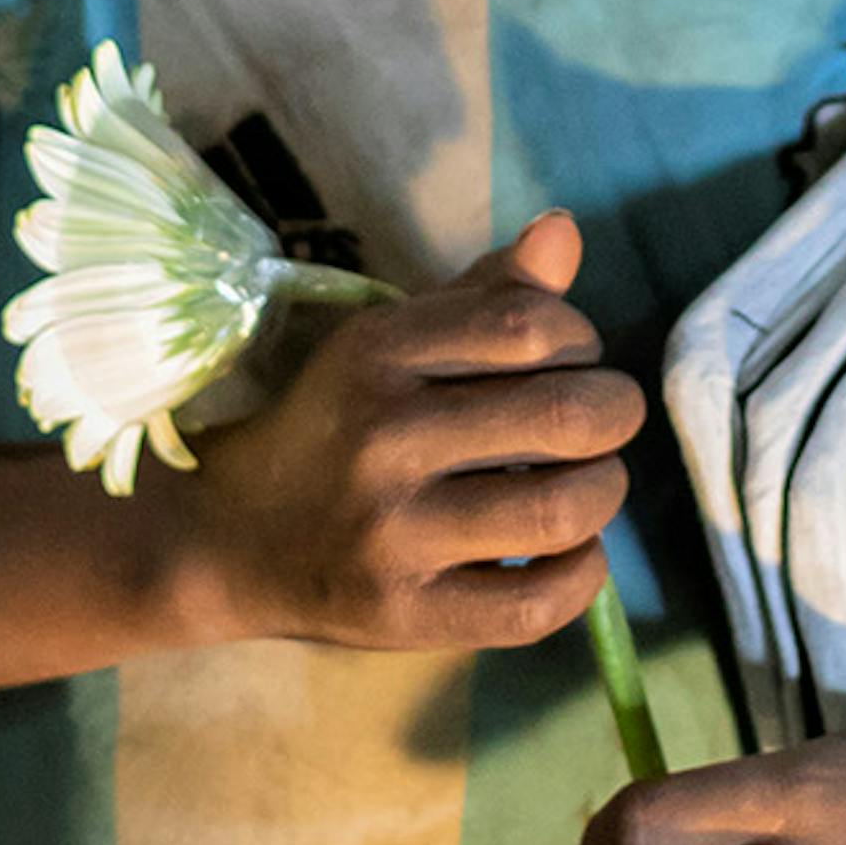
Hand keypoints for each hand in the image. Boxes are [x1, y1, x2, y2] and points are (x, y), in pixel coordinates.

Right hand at [152, 211, 634, 654]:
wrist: (231, 540)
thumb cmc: (337, 429)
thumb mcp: (390, 345)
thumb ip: (484, 294)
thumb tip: (564, 229)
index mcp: (377, 353)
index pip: (533, 327)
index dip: (581, 340)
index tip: (568, 362)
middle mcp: (382, 438)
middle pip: (566, 416)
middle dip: (614, 414)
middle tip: (600, 424)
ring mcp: (391, 534)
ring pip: (561, 511)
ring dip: (604, 493)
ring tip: (588, 486)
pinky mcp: (404, 616)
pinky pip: (534, 604)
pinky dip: (583, 575)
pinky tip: (572, 553)